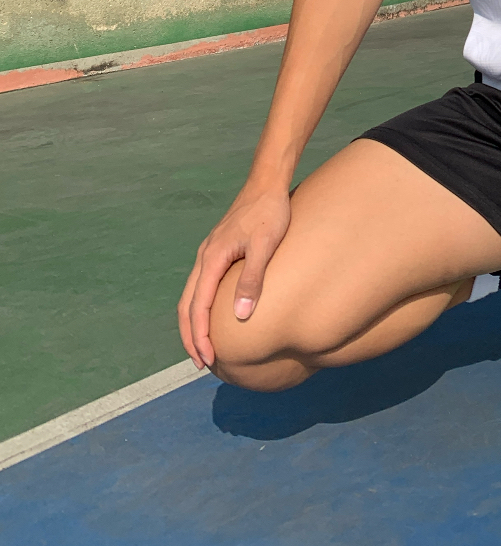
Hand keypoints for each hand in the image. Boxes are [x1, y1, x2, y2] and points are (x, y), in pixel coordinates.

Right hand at [177, 184, 290, 368]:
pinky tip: (213, 314)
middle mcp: (204, 257)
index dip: (200, 336)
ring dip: (193, 323)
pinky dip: (200, 306)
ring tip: (203, 346)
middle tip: (202, 363)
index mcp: (212, 258)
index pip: (198, 307)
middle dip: (191, 336)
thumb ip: (252, 278)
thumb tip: (240, 316)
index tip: (208, 359)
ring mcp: (208, 252)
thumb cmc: (269, 211)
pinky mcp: (217, 250)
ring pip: (191, 295)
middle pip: (187, 305)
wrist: (267, 182)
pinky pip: (200, 285)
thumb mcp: (265, 245)